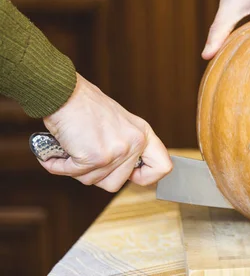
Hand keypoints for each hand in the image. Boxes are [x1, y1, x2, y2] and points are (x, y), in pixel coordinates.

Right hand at [40, 73, 172, 191]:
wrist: (65, 93)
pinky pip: (75, 174)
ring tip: (73, 147)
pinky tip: (59, 152)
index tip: (131, 176)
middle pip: (116, 183)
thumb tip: (127, 174)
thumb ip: (127, 147)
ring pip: (93, 181)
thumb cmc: (86, 107)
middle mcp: (135, 143)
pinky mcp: (96, 157)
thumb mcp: (120, 123)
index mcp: (143, 134)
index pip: (162, 166)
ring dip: (77, 169)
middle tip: (86, 156)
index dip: (146, 177)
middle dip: (96, 174)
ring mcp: (117, 151)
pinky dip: (61, 166)